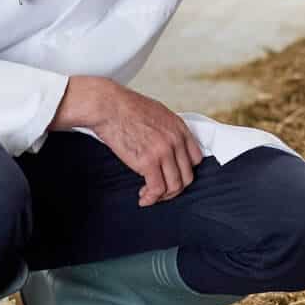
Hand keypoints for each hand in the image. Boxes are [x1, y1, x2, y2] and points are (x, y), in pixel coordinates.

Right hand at [52, 75, 203, 205]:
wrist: (109, 106)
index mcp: (179, 128)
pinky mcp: (148, 161)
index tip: (172, 176)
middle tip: (160, 190)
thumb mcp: (157, 114)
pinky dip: (151, 198)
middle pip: (187, 176)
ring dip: (162, 196)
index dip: (184, 171)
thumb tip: (167, 148)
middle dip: (174, 188)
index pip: (196, 158)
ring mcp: (163, 151)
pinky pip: (157, 188)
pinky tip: (143, 198)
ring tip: (149, 195)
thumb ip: (167, 131)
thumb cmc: (126, 108)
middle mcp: (176, 140)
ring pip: (174, 186)